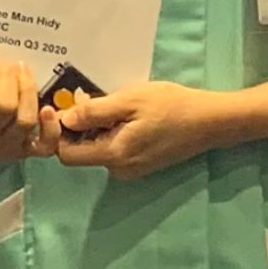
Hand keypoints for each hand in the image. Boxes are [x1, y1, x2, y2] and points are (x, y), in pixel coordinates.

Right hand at [0, 42, 41, 177]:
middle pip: (3, 104)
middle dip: (7, 75)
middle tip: (3, 62)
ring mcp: (2, 146)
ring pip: (26, 119)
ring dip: (28, 90)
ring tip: (22, 71)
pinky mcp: (21, 153)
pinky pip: (45, 145)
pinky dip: (51, 127)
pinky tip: (48, 108)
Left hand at [49, 81, 235, 178]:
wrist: (210, 121)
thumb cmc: (171, 106)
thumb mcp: (129, 100)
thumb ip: (93, 112)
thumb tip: (63, 119)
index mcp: (113, 156)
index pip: (65, 155)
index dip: (57, 132)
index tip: (59, 108)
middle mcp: (118, 169)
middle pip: (79, 152)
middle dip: (76, 127)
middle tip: (87, 99)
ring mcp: (130, 169)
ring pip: (96, 149)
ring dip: (94, 127)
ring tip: (111, 104)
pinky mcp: (140, 163)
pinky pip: (112, 149)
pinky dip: (109, 132)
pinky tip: (124, 114)